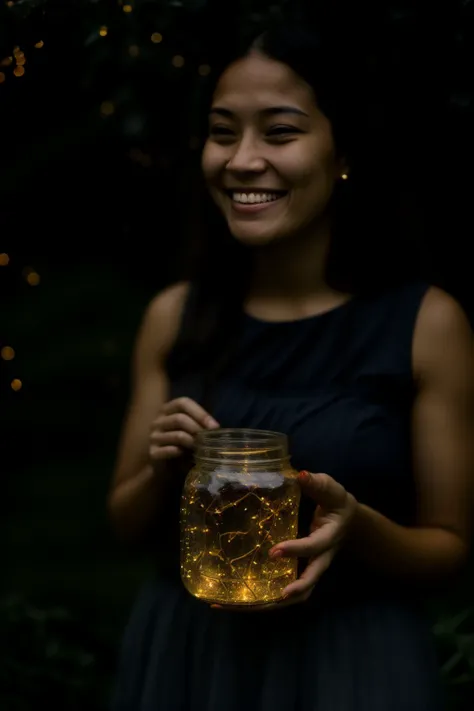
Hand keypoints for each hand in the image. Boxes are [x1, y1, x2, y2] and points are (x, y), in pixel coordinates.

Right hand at [149, 396, 218, 461]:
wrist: (166, 468)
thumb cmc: (182, 445)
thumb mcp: (191, 431)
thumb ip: (199, 424)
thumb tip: (216, 427)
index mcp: (167, 410)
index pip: (183, 402)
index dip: (200, 413)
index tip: (215, 426)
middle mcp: (157, 421)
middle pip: (179, 418)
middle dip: (198, 429)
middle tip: (210, 440)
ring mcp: (153, 436)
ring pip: (178, 435)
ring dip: (193, 442)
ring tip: (201, 449)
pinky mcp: (152, 452)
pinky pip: (171, 450)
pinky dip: (183, 453)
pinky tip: (187, 456)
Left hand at [212, 471, 356, 611]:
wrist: (350, 522)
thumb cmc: (337, 503)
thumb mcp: (331, 490)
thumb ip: (317, 484)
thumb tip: (301, 474)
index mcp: (329, 539)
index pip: (312, 548)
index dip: (295, 550)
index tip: (274, 552)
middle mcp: (321, 560)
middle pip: (306, 585)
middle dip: (285, 592)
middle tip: (257, 598)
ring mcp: (310, 569)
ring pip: (293, 597)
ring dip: (268, 604)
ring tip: (237, 605)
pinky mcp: (299, 572)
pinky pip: (284, 591)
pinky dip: (264, 599)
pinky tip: (238, 599)